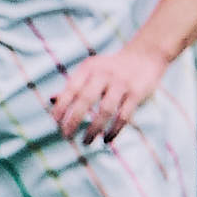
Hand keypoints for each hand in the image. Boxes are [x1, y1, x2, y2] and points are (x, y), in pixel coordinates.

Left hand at [49, 44, 168, 144]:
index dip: (61, 107)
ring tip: (86, 141)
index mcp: (89, 68)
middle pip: (86, 99)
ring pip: (105, 110)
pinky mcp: (137, 93)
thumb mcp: (91, 70)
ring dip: (94, 128)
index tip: (55, 123)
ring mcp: (122, 83)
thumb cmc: (111, 68)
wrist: (145, 55)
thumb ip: (73, 85)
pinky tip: (107, 139)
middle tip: (66, 136)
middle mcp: (104, 74)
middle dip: (74, 119)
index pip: (71, 88)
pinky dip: (114, 130)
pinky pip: (124, 115)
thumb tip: (51, 100)